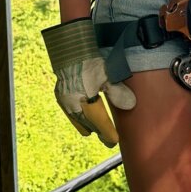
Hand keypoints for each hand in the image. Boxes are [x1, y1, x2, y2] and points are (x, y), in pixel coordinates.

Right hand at [42, 18, 135, 147]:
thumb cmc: (90, 62)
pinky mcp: (60, 96)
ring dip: (87, 126)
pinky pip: (71, 114)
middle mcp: (73, 104)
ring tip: (95, 131)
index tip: (115, 141)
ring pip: (78, 121)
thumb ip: (117, 91)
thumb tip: (130, 105)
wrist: (69, 51)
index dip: (107, 133)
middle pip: (88, 124)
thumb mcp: (107, 75)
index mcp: (86, 100)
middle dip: (99, 131)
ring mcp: (65, 101)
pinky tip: (83, 118)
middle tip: (109, 139)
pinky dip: (78, 118)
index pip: (100, 122)